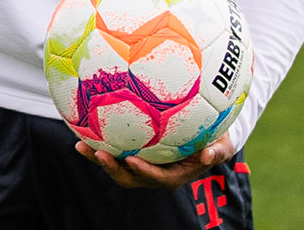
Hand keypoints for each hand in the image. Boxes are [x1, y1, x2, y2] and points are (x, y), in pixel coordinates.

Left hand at [74, 134, 235, 189]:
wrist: (205, 139)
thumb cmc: (216, 142)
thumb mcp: (223, 146)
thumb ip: (218, 152)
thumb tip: (209, 155)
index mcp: (173, 175)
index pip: (156, 177)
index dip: (143, 172)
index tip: (131, 160)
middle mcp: (154, 173)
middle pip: (129, 177)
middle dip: (112, 168)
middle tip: (98, 154)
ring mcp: (142, 165)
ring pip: (117, 166)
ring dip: (99, 158)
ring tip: (81, 146)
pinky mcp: (133, 154)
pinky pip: (115, 151)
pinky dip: (99, 143)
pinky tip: (83, 127)